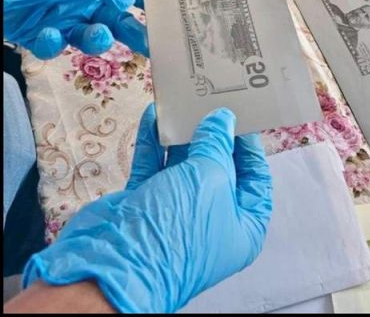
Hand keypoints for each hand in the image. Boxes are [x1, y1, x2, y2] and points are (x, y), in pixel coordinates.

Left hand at [3, 0, 147, 58]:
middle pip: (120, 21)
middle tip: (153, 43)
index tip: (170, 12)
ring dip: (99, 41)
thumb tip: (126, 0)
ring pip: (91, 39)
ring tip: (99, 33)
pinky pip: (52, 47)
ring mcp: (61, 17)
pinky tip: (50, 32)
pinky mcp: (35, 33)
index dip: (151, 1)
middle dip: (138, 33)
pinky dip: (54, 44)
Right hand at [21, 105, 272, 312]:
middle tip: (210, 103)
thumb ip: (217, 144)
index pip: (256, 179)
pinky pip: (152, 168)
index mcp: (244, 226)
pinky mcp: (143, 207)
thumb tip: (222, 120)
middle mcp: (212, 221)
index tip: (241, 118)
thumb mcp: (210, 178)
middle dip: (213, 137)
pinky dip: (152, 143)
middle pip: (218, 170)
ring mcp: (176, 214)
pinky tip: (154, 116)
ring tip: (182, 104)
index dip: (249, 148)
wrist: (112, 265)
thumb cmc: (177, 227)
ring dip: (181, 136)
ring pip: (182, 167)